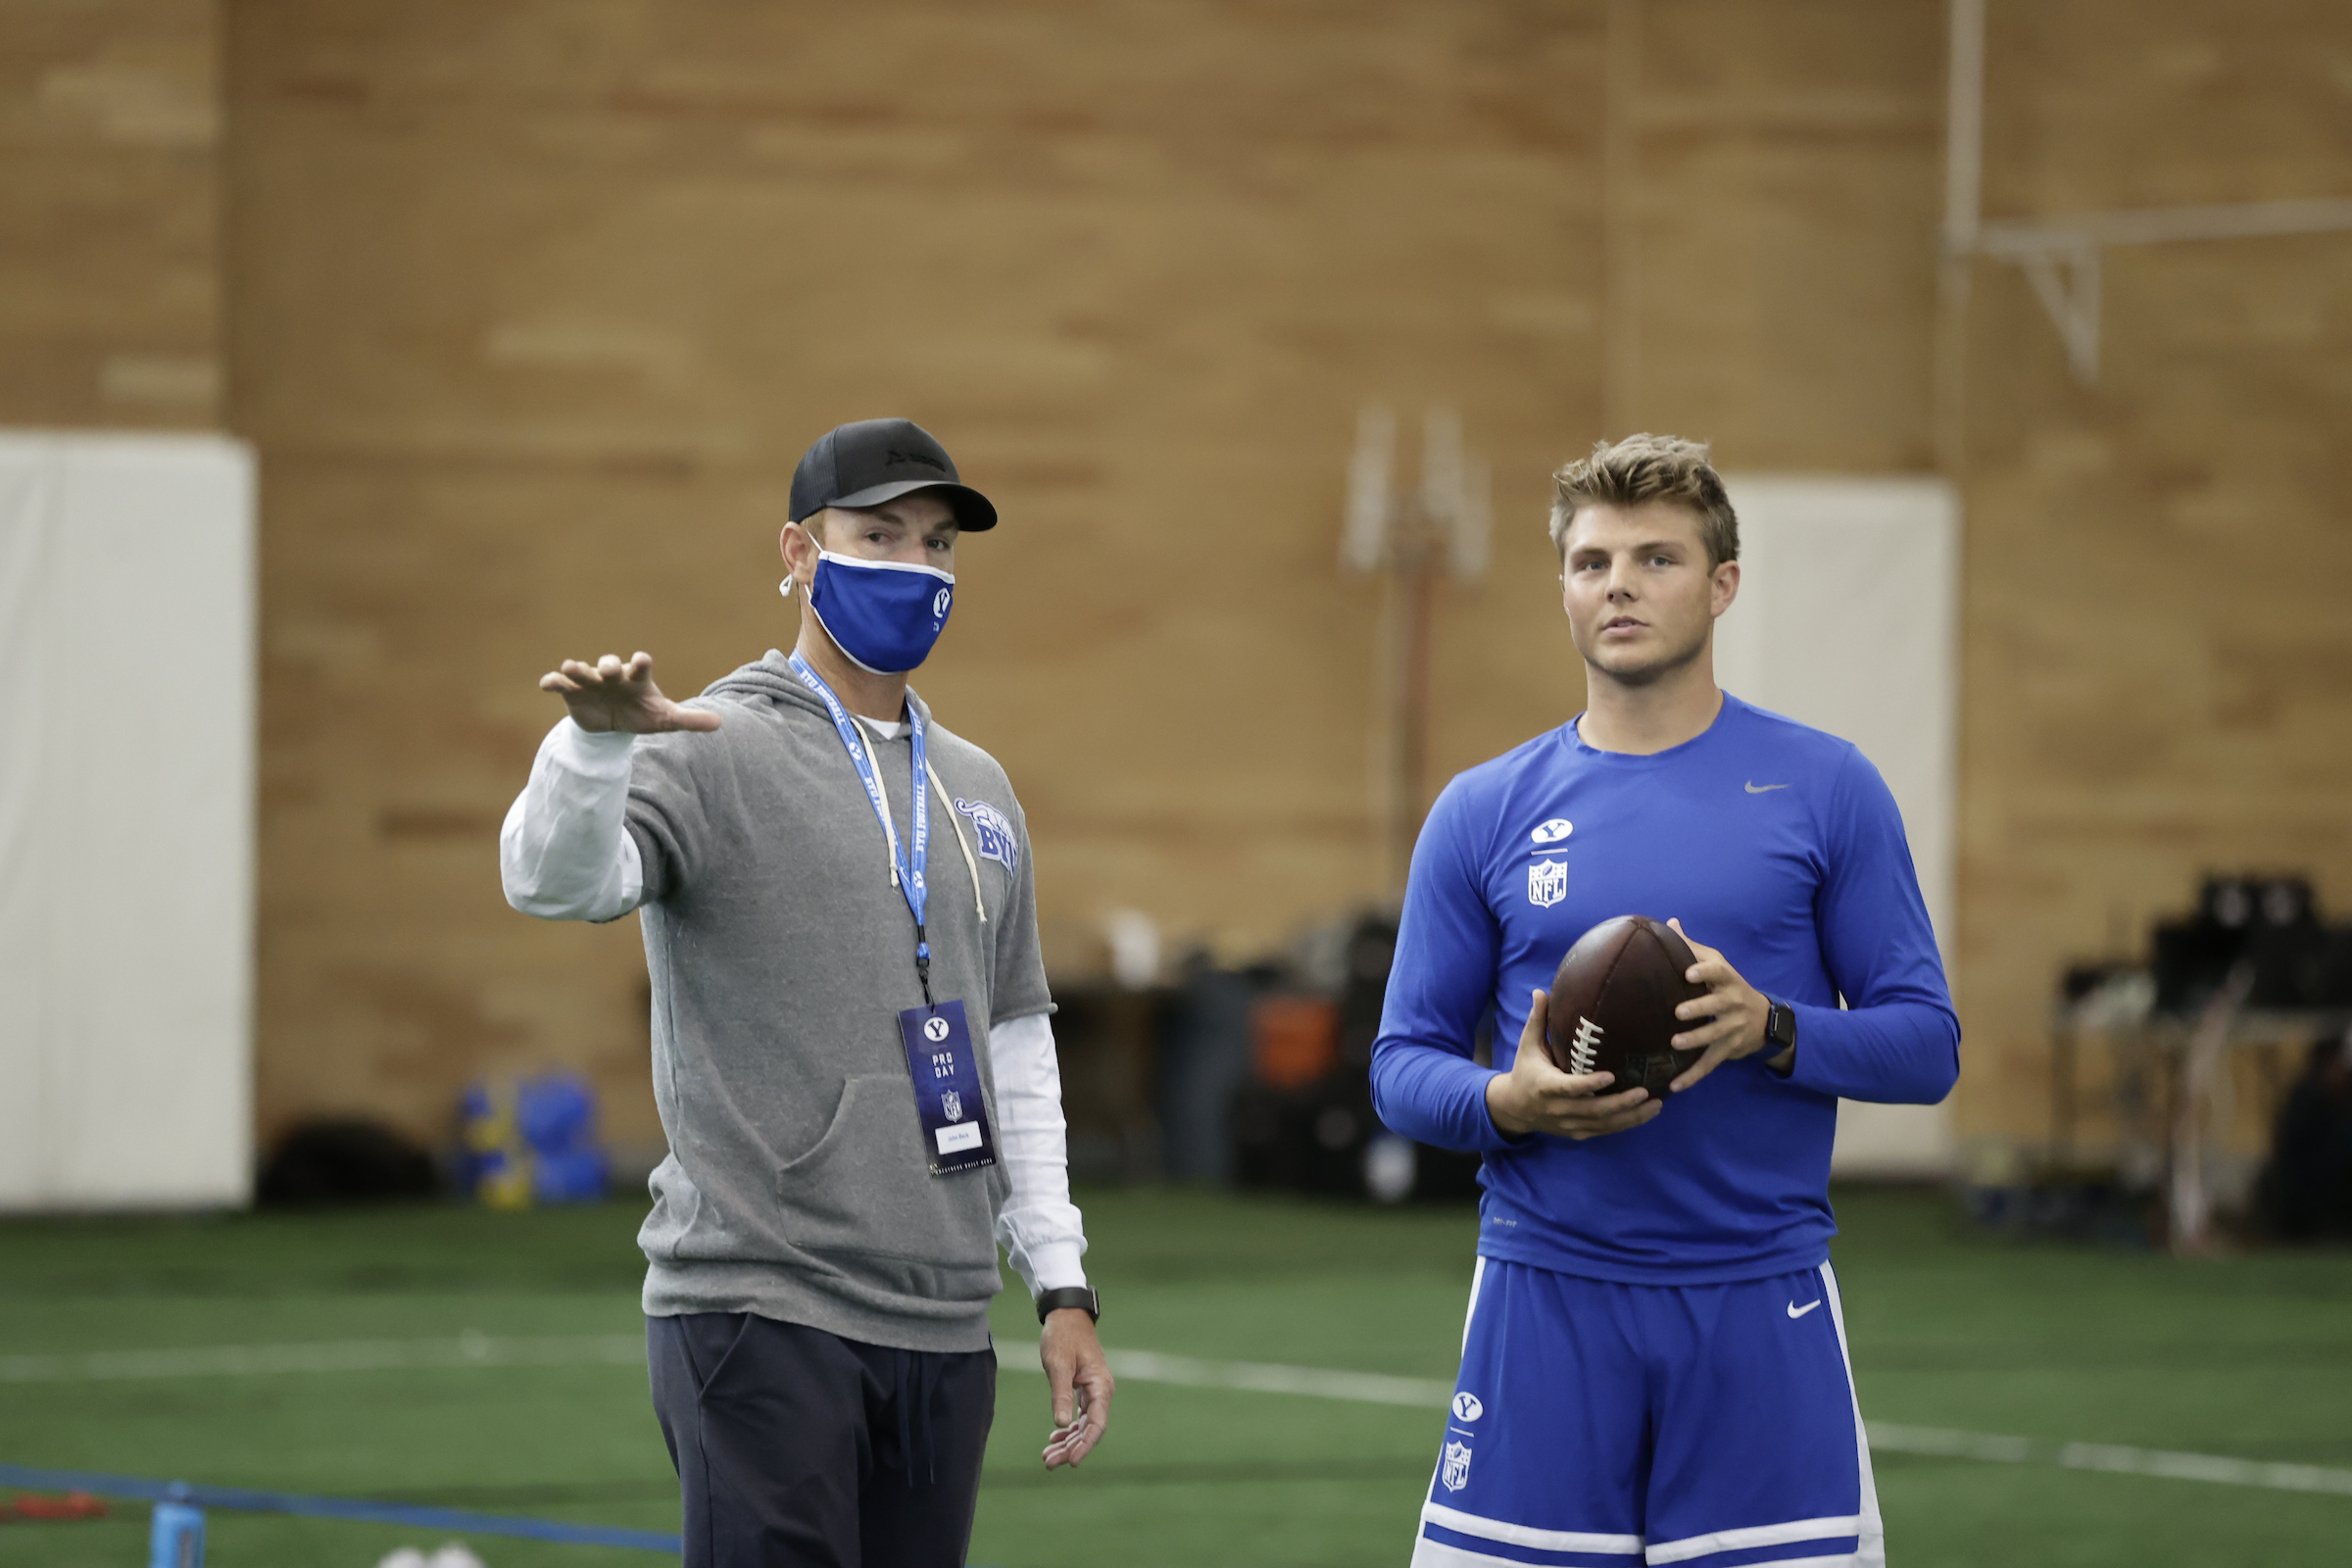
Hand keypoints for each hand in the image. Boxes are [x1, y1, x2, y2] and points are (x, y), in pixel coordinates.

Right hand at [537, 652, 720, 734]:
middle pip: (609, 663)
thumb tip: (720, 723)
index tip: (643, 660)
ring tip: (570, 668)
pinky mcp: (573, 692)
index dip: (641, 663)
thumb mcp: (665, 719)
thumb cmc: (642, 715)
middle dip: (608, 665)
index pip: (640, 667)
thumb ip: (689, 719)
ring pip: (582, 670)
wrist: (614, 725)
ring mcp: (591, 682)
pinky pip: (561, 684)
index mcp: (636, 679)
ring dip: (577, 668)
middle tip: (609, 671)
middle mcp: (613, 675)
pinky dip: (553, 681)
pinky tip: (547, 684)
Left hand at [1039, 1308, 1112, 1468]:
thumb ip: (1061, 1394)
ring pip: (1083, 1424)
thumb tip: (1061, 1423)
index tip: (1072, 1461)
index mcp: (1100, 1386)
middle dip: (1071, 1447)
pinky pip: (1079, 1415)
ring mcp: (1093, 1391)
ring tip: (1048, 1456)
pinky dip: (1067, 1427)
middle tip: (1049, 1462)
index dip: (1085, 1445)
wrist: (1066, 1315)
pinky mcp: (1084, 1388)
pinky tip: (1055, 1437)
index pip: (1097, 1424)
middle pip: (1089, 1429)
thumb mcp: (1058, 1364)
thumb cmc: (1063, 1336)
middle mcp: (1100, 1391)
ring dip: (1067, 1441)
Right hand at [1484, 989, 1661, 1140]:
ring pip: (1603, 1125)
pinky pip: (1604, 1131)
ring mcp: (1569, 1124)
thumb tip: (1541, 991)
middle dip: (1621, 1104)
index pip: (1569, 1088)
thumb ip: (1537, 1020)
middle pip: (1593, 1111)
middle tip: (1646, 1092)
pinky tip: (1646, 1113)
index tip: (1611, 1076)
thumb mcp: (1527, 1045)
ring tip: (1656, 1104)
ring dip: (1631, 1117)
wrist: (1514, 1108)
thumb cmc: (1525, 1070)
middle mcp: (1558, 1109)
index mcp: (1545, 1086)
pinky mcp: (1577, 1133)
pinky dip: (1626, 1124)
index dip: (1589, 1085)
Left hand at [1664, 918, 1788, 1092]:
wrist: (1764, 1018)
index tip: (1687, 972)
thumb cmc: (1729, 986)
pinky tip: (1675, 1085)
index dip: (1704, 970)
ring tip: (1675, 1044)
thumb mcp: (1717, 964)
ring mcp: (1732, 1028)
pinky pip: (1710, 1064)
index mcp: (1727, 979)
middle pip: (1717, 1005)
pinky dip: (1693, 1076)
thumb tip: (1669, 922)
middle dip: (1700, 1008)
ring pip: (1714, 1035)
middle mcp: (1732, 1002)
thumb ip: (1692, 947)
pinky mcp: (1728, 1049)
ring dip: (1695, 1041)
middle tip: (1678, 1012)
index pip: (1718, 971)